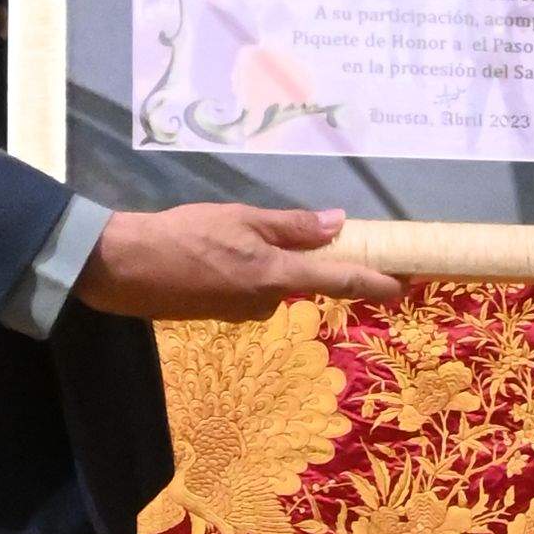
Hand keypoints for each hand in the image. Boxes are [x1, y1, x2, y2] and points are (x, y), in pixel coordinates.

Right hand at [80, 202, 403, 322]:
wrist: (126, 268)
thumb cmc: (184, 235)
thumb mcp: (241, 218)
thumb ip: (291, 226)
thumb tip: (337, 224)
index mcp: (277, 276)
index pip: (342, 281)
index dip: (378, 282)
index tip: (407, 284)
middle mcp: (267, 302)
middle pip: (304, 280)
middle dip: (302, 259)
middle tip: (285, 231)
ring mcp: (244, 313)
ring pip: (274, 283)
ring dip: (267, 262)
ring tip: (228, 234)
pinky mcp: (223, 315)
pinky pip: (250, 290)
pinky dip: (246, 272)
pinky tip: (216, 253)